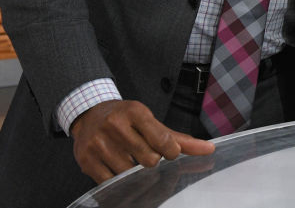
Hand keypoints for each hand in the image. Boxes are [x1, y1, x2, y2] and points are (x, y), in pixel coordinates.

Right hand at [70, 99, 214, 183]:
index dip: (171, 152)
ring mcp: (98, 143)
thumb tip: (209, 149)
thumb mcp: (151, 121)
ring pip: (129, 172)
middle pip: (149, 159)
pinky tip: (117, 166)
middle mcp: (115, 125)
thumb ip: (179, 138)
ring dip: (134, 171)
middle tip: (146, 153)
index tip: (170, 152)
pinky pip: (110, 181)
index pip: (163, 139)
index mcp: (135, 112)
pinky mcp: (86, 160)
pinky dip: (118, 179)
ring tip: (129, 158)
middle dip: (152, 161)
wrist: (89, 114)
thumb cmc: (126, 118)